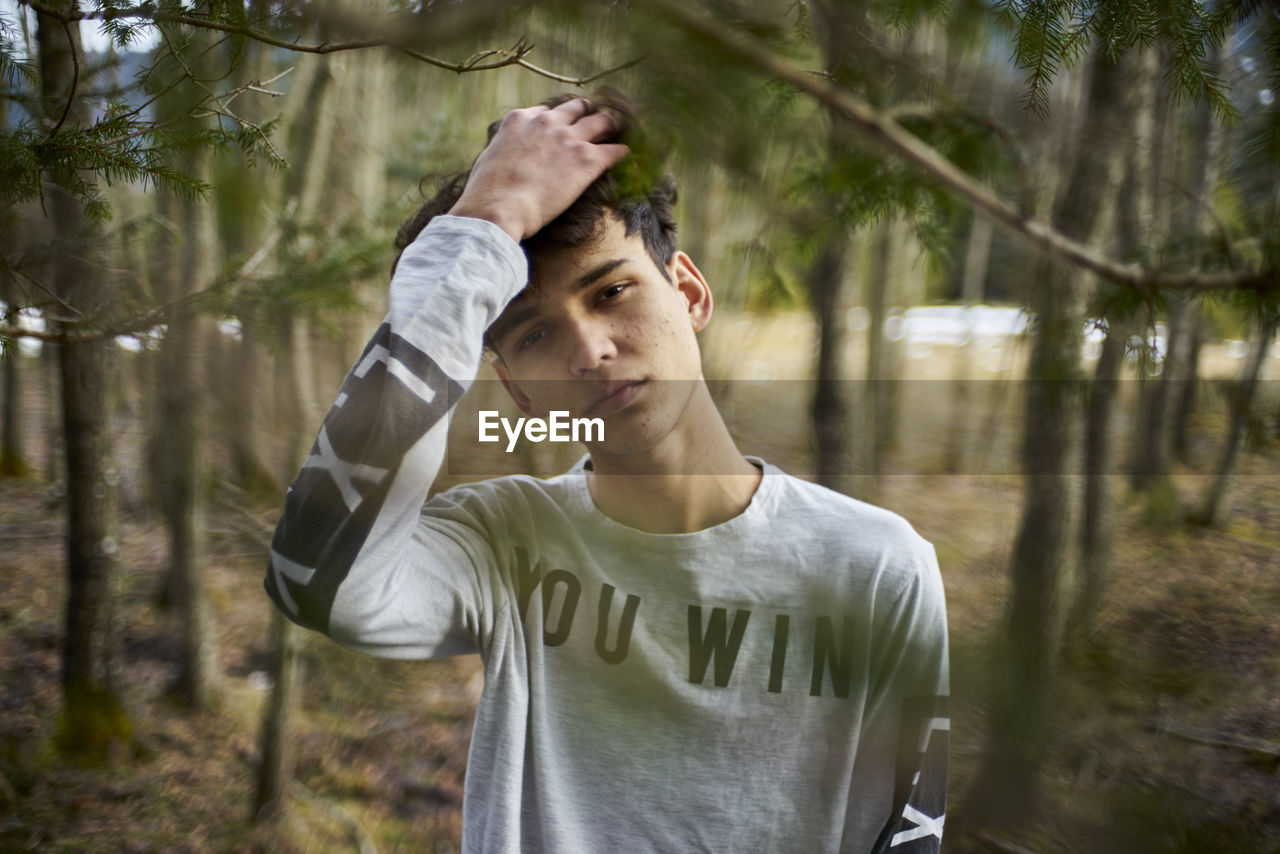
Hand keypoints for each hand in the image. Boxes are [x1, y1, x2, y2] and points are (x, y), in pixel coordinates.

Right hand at [447, 98, 629, 241]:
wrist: (497, 208)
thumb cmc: (486, 194)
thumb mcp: (488, 160)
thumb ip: (503, 152)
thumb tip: (504, 162)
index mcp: (520, 120)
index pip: (546, 112)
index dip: (556, 121)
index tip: (561, 128)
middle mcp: (547, 122)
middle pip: (576, 109)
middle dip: (586, 115)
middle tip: (595, 124)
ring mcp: (568, 138)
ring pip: (601, 121)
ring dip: (611, 127)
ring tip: (618, 133)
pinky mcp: (586, 159)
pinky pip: (615, 150)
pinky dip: (623, 153)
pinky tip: (628, 157)